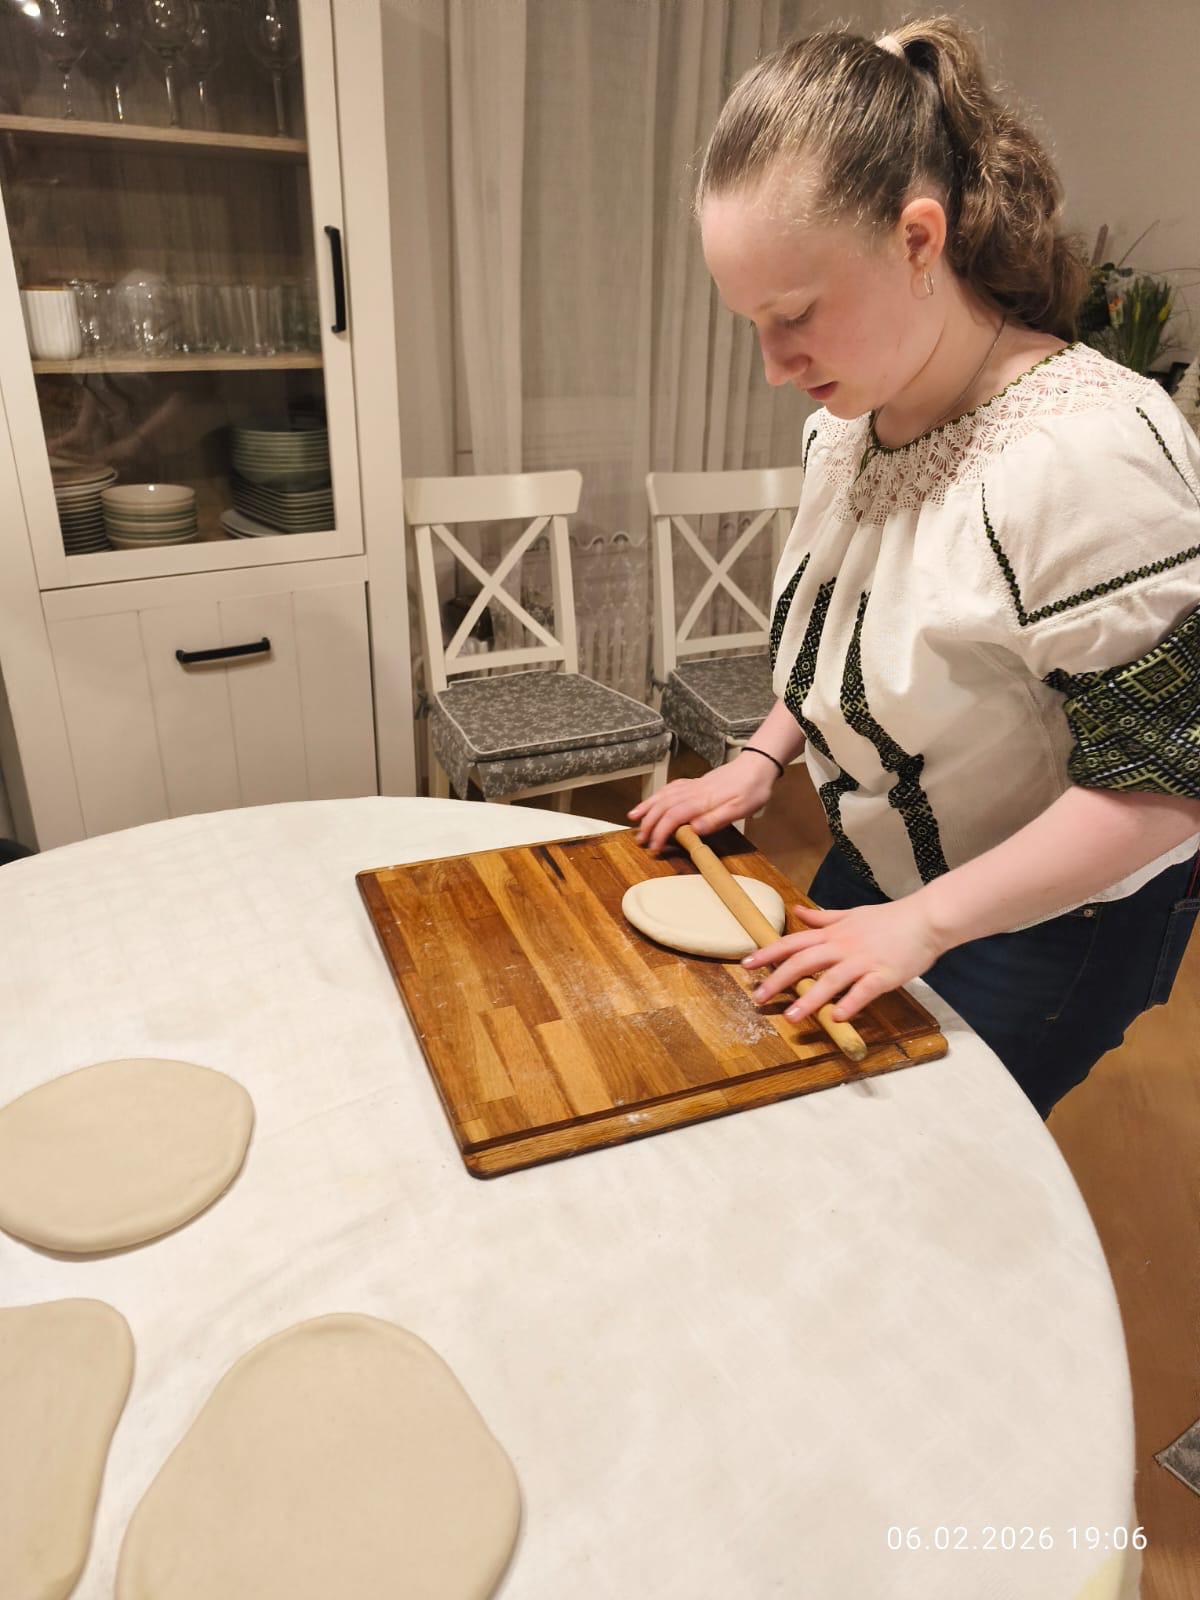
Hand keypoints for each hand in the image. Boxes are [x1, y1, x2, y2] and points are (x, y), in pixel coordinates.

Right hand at [628, 753, 777, 853]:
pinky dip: (657, 795)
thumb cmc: (752, 790)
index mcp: (702, 800)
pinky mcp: (696, 782)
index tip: (654, 847)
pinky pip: (670, 787)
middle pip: (663, 806)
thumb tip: (693, 830)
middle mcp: (693, 791)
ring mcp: (693, 785)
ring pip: (663, 795)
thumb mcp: (740, 809)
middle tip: (640, 839)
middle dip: (648, 823)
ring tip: (633, 818)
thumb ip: (715, 819)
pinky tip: (653, 801)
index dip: (661, 832)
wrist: (758, 765)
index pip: (673, 816)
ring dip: (647, 807)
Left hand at [743, 896, 946, 1022]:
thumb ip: (822, 918)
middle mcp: (842, 946)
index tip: (746, 964)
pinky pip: (864, 990)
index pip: (793, 942)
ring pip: (830, 980)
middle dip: (778, 980)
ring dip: (809, 999)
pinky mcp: (884, 974)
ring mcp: (863, 961)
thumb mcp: (850, 914)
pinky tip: (838, 1017)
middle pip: (803, 962)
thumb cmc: (889, 919)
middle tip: (758, 997)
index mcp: (833, 934)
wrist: (926, 918)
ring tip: (790, 1016)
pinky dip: (850, 1003)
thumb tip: (796, 912)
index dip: (768, 953)